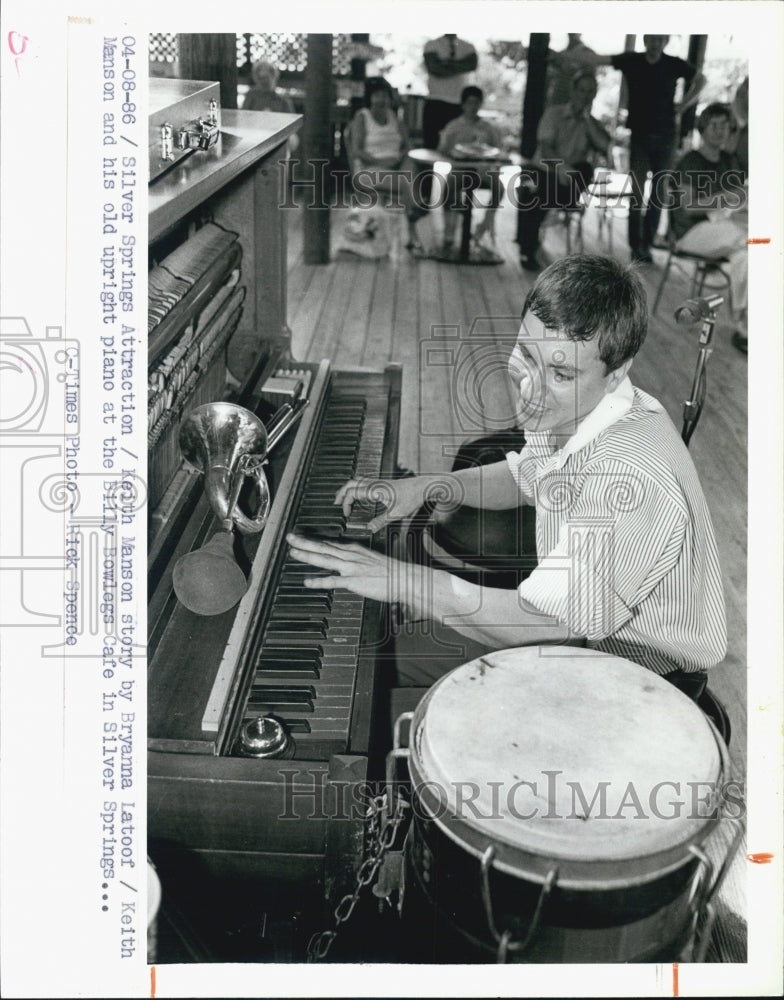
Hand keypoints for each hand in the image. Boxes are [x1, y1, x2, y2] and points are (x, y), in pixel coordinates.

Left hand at [286, 533, 404, 603]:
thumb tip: (346, 561)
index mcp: (354, 550)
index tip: (300, 537)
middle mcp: (351, 556)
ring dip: (308, 555)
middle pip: (323, 547)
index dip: (313, 540)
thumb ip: (356, 559)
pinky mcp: (355, 581)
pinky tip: (308, 582)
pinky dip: (319, 581)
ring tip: (293, 552)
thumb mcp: (371, 559)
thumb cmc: (391, 571)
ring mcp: (352, 568)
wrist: (405, 578)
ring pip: (325, 559)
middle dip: (305, 542)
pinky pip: (334, 581)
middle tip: (290, 537)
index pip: (329, 543)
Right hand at [335, 474, 456, 531]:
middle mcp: (375, 484)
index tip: (346, 514)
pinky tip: (359, 496)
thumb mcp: (397, 513)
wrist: (424, 486)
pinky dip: (356, 487)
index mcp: (375, 489)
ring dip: (348, 489)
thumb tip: (369, 529)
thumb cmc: (413, 497)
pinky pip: (364, 482)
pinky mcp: (383, 483)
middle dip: (341, 493)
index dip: (345, 503)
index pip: (351, 492)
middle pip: (350, 483)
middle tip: (336, 504)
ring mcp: (378, 482)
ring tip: (344, 498)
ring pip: (357, 480)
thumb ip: (381, 521)